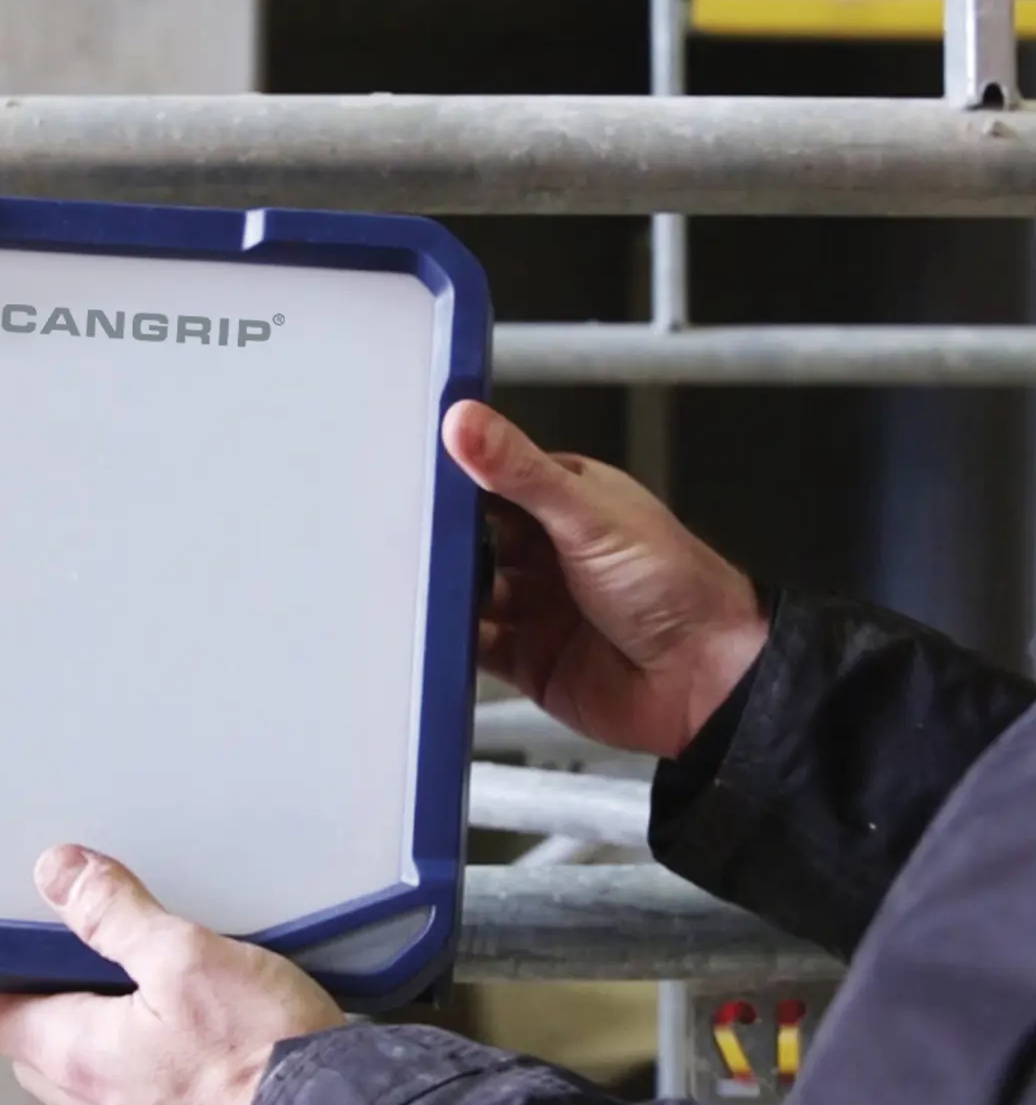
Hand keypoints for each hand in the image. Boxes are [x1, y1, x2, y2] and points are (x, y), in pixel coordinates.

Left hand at [0, 845, 345, 1104]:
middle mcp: (94, 1099)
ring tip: (108, 971)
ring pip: (79, 1064)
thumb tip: (62, 873)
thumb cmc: (261, 1063)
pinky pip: (127, 1081)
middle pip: (28, 1041)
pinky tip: (171, 1019)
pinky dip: (125, 1045)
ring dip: (78, 1021)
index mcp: (75, 1055)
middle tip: (35, 945)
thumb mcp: (186, 958)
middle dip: (25, 994)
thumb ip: (115, 913)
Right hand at [443, 400, 766, 758]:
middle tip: (397, 532)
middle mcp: (547, 552)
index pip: (493, 479)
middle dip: (440, 540)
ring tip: (412, 582)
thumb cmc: (679, 588)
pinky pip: (471, 644)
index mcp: (567, 502)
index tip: (409, 473)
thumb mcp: (589, 514)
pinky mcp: (525, 657)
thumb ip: (521, 470)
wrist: (706, 682)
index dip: (454, 477)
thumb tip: (468, 422)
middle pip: (472, 539)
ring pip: (466, 591)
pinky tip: (433, 628)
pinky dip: (449, 638)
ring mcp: (535, 606)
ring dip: (443, 589)